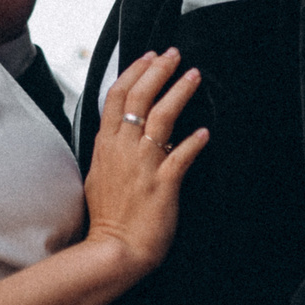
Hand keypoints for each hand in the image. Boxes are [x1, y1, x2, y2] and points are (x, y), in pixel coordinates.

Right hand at [82, 49, 207, 272]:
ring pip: (161, 118)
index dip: (135, 72)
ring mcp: (142, 165)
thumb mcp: (99, 176)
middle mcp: (122, 149)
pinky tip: (206, 132)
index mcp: (105, 145)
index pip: (116, 96)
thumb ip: (112, 152)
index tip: (150, 56)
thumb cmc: (109, 218)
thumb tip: (125, 135)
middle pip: (139, 97)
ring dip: (179, 92)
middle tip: (174, 54)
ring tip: (193, 75)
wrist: (113, 250)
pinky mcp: (162, 184)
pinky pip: (180, 155)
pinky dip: (193, 142)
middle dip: (158, 71)